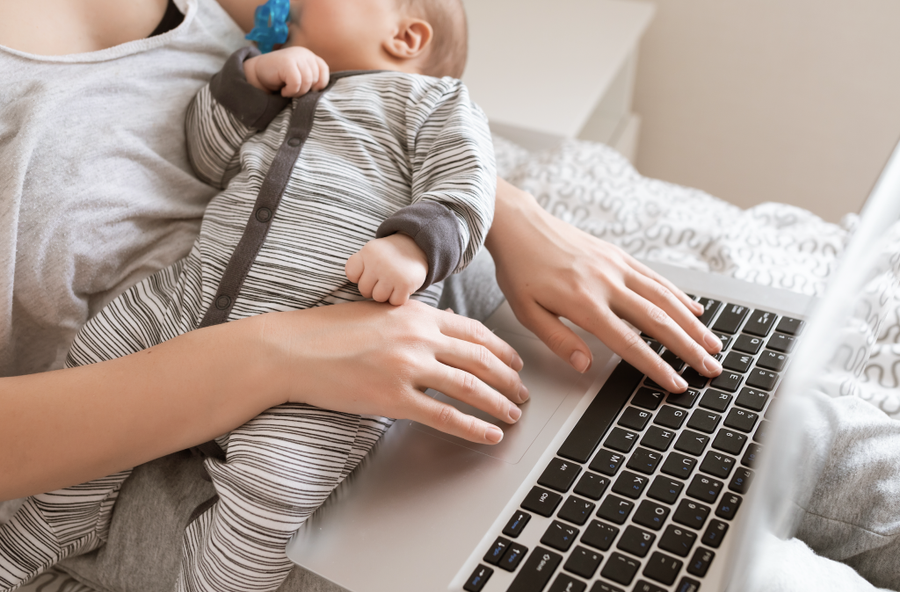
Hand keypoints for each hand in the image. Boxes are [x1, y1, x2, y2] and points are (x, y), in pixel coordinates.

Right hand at [244, 46, 329, 96]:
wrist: (257, 73)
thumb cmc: (280, 78)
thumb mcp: (300, 76)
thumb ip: (312, 79)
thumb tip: (321, 92)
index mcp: (309, 56)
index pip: (323, 70)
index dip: (319, 83)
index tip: (308, 89)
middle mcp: (304, 53)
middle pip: (315, 79)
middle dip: (305, 90)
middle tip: (292, 90)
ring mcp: (295, 57)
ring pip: (307, 82)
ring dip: (297, 92)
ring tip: (287, 90)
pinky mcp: (287, 63)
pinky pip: (296, 83)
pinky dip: (290, 91)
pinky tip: (283, 90)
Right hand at [254, 300, 528, 443]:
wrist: (294, 349)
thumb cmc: (330, 330)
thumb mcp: (379, 312)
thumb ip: (415, 319)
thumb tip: (445, 325)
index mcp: (418, 314)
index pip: (474, 332)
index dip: (502, 349)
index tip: (516, 362)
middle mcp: (419, 337)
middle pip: (480, 359)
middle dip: (509, 378)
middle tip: (523, 393)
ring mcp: (407, 368)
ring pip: (470, 387)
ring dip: (499, 403)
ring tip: (514, 415)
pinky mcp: (393, 398)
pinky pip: (444, 416)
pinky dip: (473, 427)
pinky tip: (489, 436)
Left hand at [345, 234, 427, 305]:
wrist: (418, 247)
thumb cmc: (389, 255)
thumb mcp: (372, 251)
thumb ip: (359, 266)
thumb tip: (346, 291)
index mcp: (367, 252)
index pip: (351, 274)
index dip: (360, 277)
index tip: (369, 272)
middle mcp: (378, 262)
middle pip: (364, 290)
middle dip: (373, 288)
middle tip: (383, 279)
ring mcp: (391, 273)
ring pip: (378, 298)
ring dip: (386, 294)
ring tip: (392, 283)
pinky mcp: (405, 284)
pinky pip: (394, 302)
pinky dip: (399, 298)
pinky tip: (402, 287)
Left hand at [486, 179, 722, 392]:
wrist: (521, 226)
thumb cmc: (520, 271)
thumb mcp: (526, 312)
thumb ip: (558, 339)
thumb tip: (586, 366)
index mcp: (583, 303)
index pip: (628, 342)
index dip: (655, 366)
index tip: (677, 383)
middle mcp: (607, 283)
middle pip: (657, 320)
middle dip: (688, 347)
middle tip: (711, 369)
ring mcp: (616, 266)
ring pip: (664, 298)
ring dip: (693, 323)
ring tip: (713, 345)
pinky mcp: (619, 255)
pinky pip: (655, 278)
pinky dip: (679, 295)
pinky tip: (695, 310)